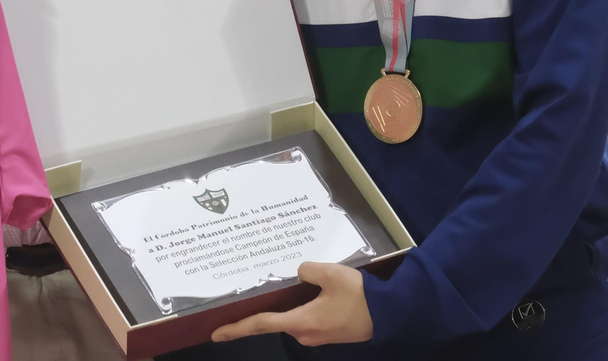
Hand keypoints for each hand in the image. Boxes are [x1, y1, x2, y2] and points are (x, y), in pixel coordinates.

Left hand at [211, 262, 373, 346]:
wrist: (391, 314)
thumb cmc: (358, 296)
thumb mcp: (329, 274)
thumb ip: (306, 270)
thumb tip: (298, 274)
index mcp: (301, 322)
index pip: (261, 324)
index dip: (236, 328)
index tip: (216, 333)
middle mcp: (305, 334)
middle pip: (277, 317)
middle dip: (267, 304)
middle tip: (256, 287)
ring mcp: (318, 336)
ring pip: (294, 315)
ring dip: (290, 303)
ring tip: (292, 283)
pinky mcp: (328, 332)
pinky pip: (307, 317)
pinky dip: (303, 305)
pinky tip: (311, 290)